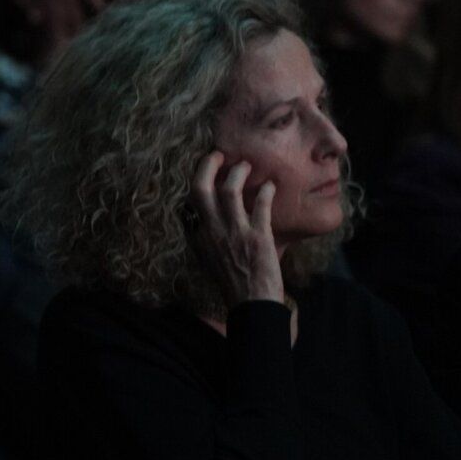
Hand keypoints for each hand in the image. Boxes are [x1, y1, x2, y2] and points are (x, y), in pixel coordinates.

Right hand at [191, 152, 284, 309]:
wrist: (251, 305)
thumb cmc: (233, 284)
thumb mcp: (210, 260)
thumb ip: (207, 238)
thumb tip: (207, 221)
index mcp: (198, 238)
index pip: (189, 203)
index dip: (198, 182)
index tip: (207, 172)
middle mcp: (212, 232)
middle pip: (200, 189)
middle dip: (208, 166)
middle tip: (218, 154)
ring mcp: (234, 233)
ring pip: (229, 191)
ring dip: (238, 173)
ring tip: (246, 165)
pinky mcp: (258, 237)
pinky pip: (261, 205)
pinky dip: (266, 192)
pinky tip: (270, 186)